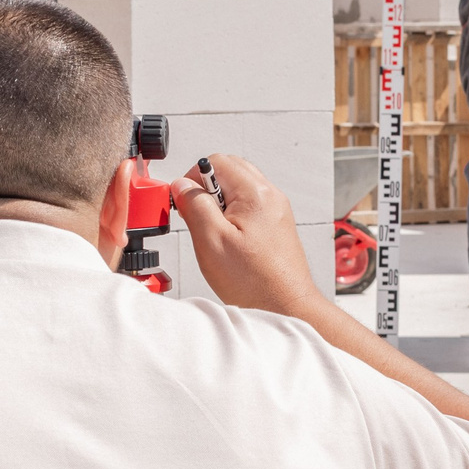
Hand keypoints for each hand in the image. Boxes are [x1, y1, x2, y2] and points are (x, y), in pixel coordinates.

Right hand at [172, 154, 323, 316]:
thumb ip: (194, 206)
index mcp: (255, 193)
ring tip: (214, 233)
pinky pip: (250, 206)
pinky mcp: (278, 225)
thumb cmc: (255, 282)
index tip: (185, 202)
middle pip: (230, 169)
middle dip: (206, 188)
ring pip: (239, 188)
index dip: (193, 178)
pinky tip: (229, 242)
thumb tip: (182, 185)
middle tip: (198, 217)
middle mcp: (271, 196)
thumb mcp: (211, 241)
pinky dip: (233, 215)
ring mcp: (277, 210)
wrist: (286, 307)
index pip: (216, 161)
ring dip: (220, 203)